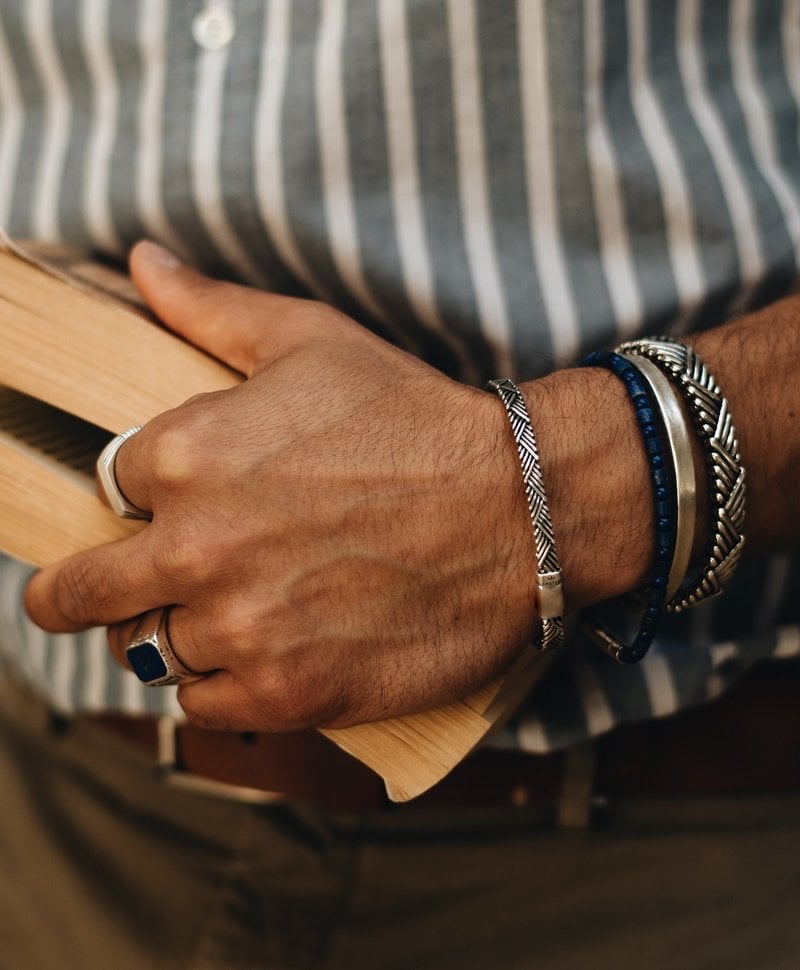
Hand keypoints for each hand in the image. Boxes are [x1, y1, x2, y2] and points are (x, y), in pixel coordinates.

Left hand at [24, 242, 543, 730]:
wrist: (519, 506)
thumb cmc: (416, 417)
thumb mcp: (312, 339)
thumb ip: (211, 308)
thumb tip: (142, 262)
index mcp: (184, 456)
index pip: (105, 491)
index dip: (131, 500)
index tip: (151, 510)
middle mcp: (195, 548)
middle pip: (82, 594)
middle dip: (82, 590)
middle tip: (99, 592)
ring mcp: (240, 628)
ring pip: (146, 651)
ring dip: (169, 633)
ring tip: (213, 613)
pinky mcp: (287, 691)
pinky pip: (202, 704)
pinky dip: (216, 683)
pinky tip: (253, 651)